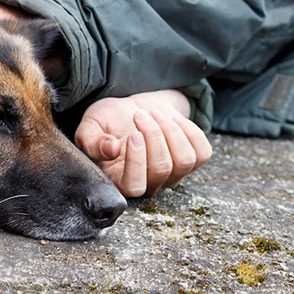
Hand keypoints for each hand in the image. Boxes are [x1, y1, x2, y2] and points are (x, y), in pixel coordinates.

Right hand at [74, 89, 211, 197]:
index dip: (137, 161)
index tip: (133, 133)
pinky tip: (171, 119)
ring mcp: (173, 175)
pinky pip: (202, 152)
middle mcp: (149, 183)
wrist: (133, 108)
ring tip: (155, 113)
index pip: (135, 186)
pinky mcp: (192, 162)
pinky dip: (189, 130)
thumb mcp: (90, 125)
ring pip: (184, 161)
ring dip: (170, 130)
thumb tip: (110, 150)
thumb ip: (92, 140)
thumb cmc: (108, 120)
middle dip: (154, 135)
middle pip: (162, 169)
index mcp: (119, 180)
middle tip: (140, 114)